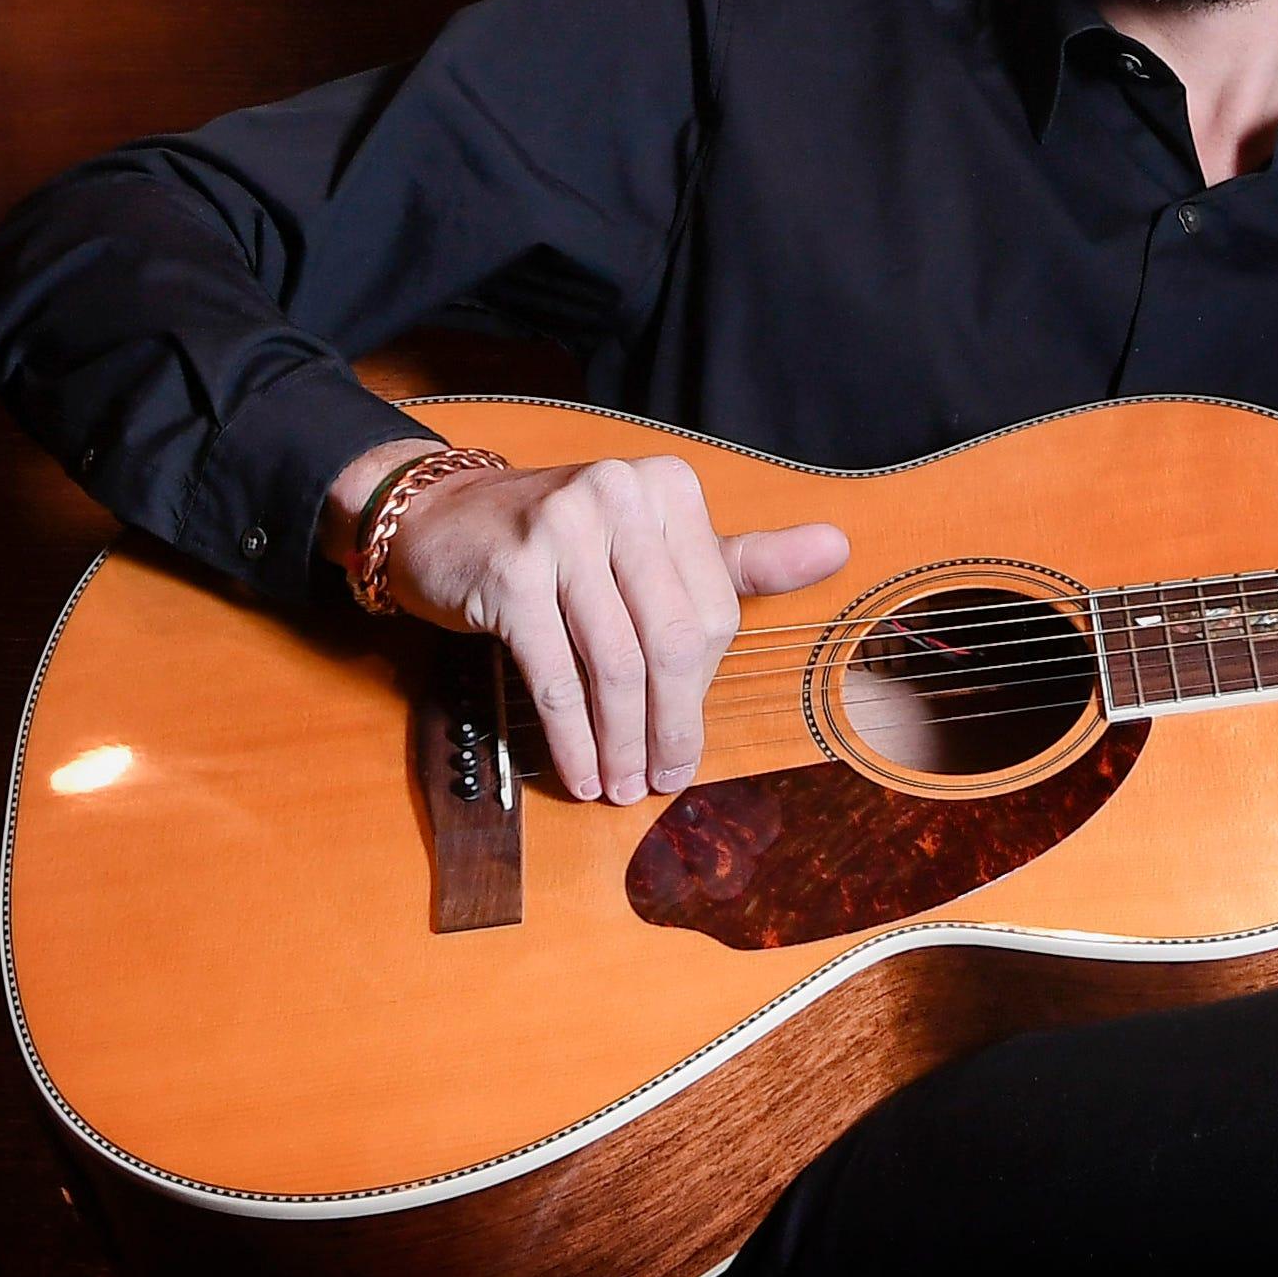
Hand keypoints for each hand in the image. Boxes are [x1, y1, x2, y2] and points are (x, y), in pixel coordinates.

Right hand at [330, 439, 850, 804]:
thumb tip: (838, 547)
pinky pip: (556, 675)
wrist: (440, 519)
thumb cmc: (558, 543)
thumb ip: (743, 559)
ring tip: (621, 787)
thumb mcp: (652, 543)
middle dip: (672, 725)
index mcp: (667, 489)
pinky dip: (573, 736)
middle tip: (663, 779)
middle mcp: (620, 496)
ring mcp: (562, 529)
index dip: (702, 684)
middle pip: (673, 640)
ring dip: (622, 742)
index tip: (683, 731)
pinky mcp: (512, 572)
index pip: (715, 610)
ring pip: (616, 664)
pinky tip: (581, 771)